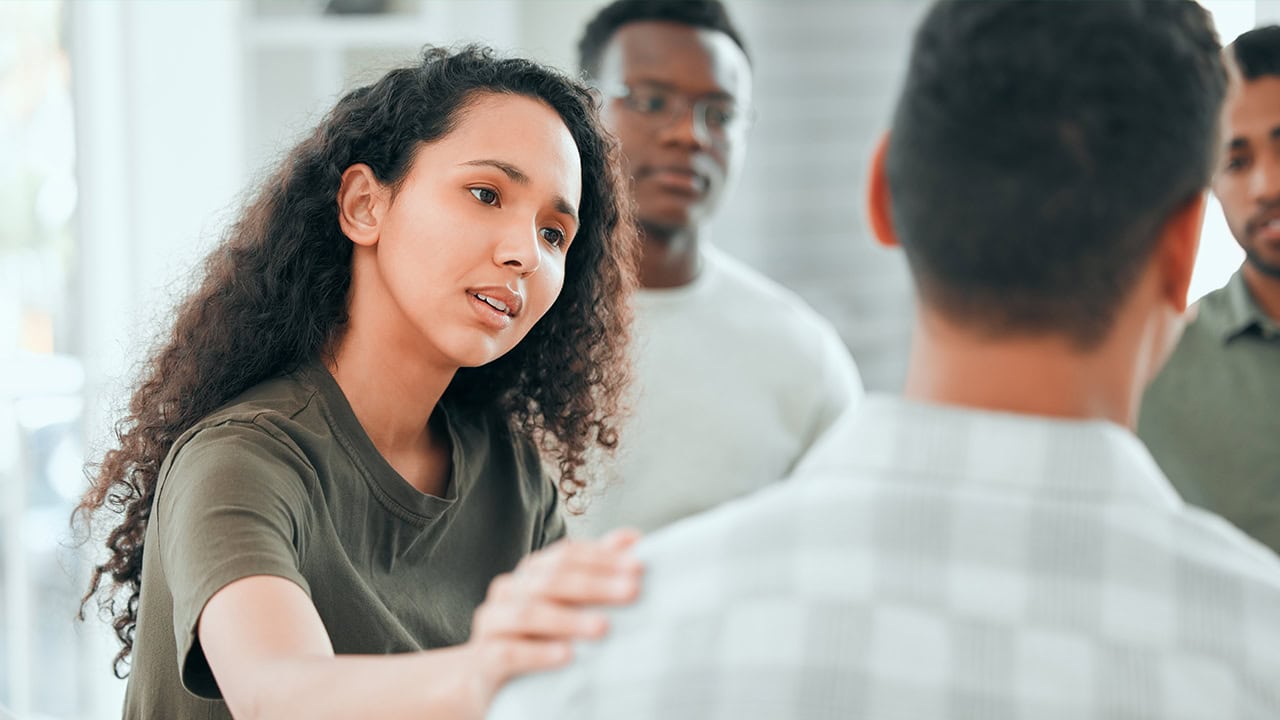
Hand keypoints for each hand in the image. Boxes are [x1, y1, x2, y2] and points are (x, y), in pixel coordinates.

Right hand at [462, 529, 642, 705]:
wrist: (488, 677)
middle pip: (552, 580)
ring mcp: (492, 622)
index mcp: (531, 571)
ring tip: (603, 628)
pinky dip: (538, 653)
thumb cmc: (537, 635)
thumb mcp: (569, 602)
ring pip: (529, 613)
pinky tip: (566, 656)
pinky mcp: (483, 658)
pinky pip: (508, 652)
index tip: (639, 567)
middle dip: (595, 585)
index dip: (603, 558)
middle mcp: (510, 589)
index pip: (567, 555)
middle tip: (631, 592)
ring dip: (568, 620)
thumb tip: (633, 537)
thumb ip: (597, 569)